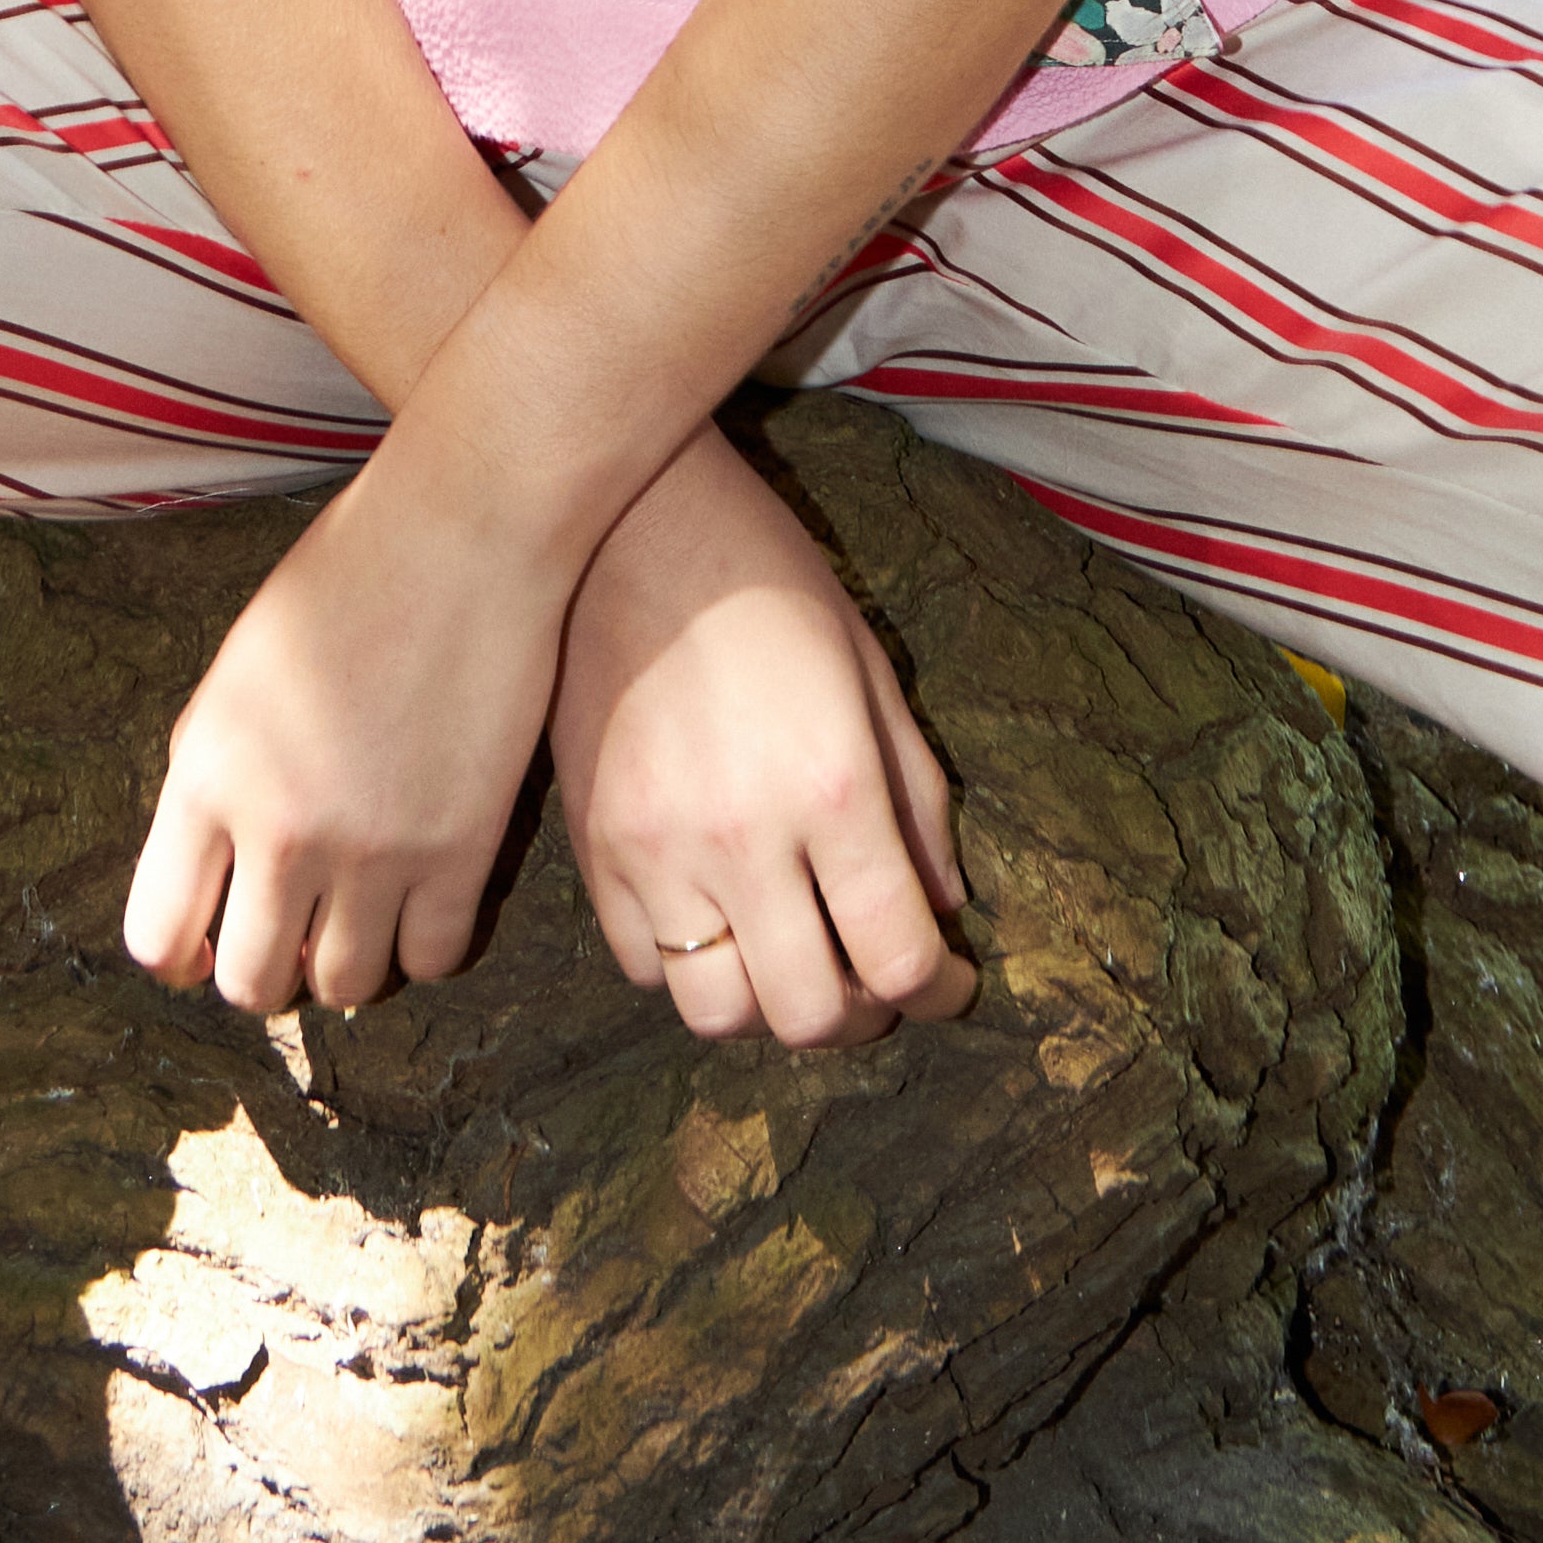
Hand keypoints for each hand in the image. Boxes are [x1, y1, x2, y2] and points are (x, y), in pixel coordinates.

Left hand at [122, 427, 574, 1014]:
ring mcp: (375, 847)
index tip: (206, 944)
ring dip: (347, 965)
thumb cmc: (348, 575)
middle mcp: (281, 827)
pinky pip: (433, 959)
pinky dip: (424, 947)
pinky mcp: (462, 849)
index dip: (179, 957)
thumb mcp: (239, 670)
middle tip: (291, 935)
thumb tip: (211, 869)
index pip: (157, 936)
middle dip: (264, 972)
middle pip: (249, 983)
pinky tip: (424, 904)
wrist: (464, 528)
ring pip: (345, 986)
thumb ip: (212, 772)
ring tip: (361, 919)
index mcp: (207, 775)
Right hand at [549, 428, 975, 1050]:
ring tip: (794, 956)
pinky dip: (691, 967)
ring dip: (770, 1004)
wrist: (630, 527)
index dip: (939, 991)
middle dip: (860, 1015)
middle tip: (875, 978)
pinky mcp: (593, 851)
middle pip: (808, 1015)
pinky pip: (643, 968)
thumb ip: (916, 797)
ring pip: (717, 1015)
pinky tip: (720, 916)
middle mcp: (743, 839)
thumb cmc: (768, 583)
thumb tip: (943, 903)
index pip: (897, 956)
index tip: (949, 981)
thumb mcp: (872, 673)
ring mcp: (655, 853)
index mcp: (832, 788)